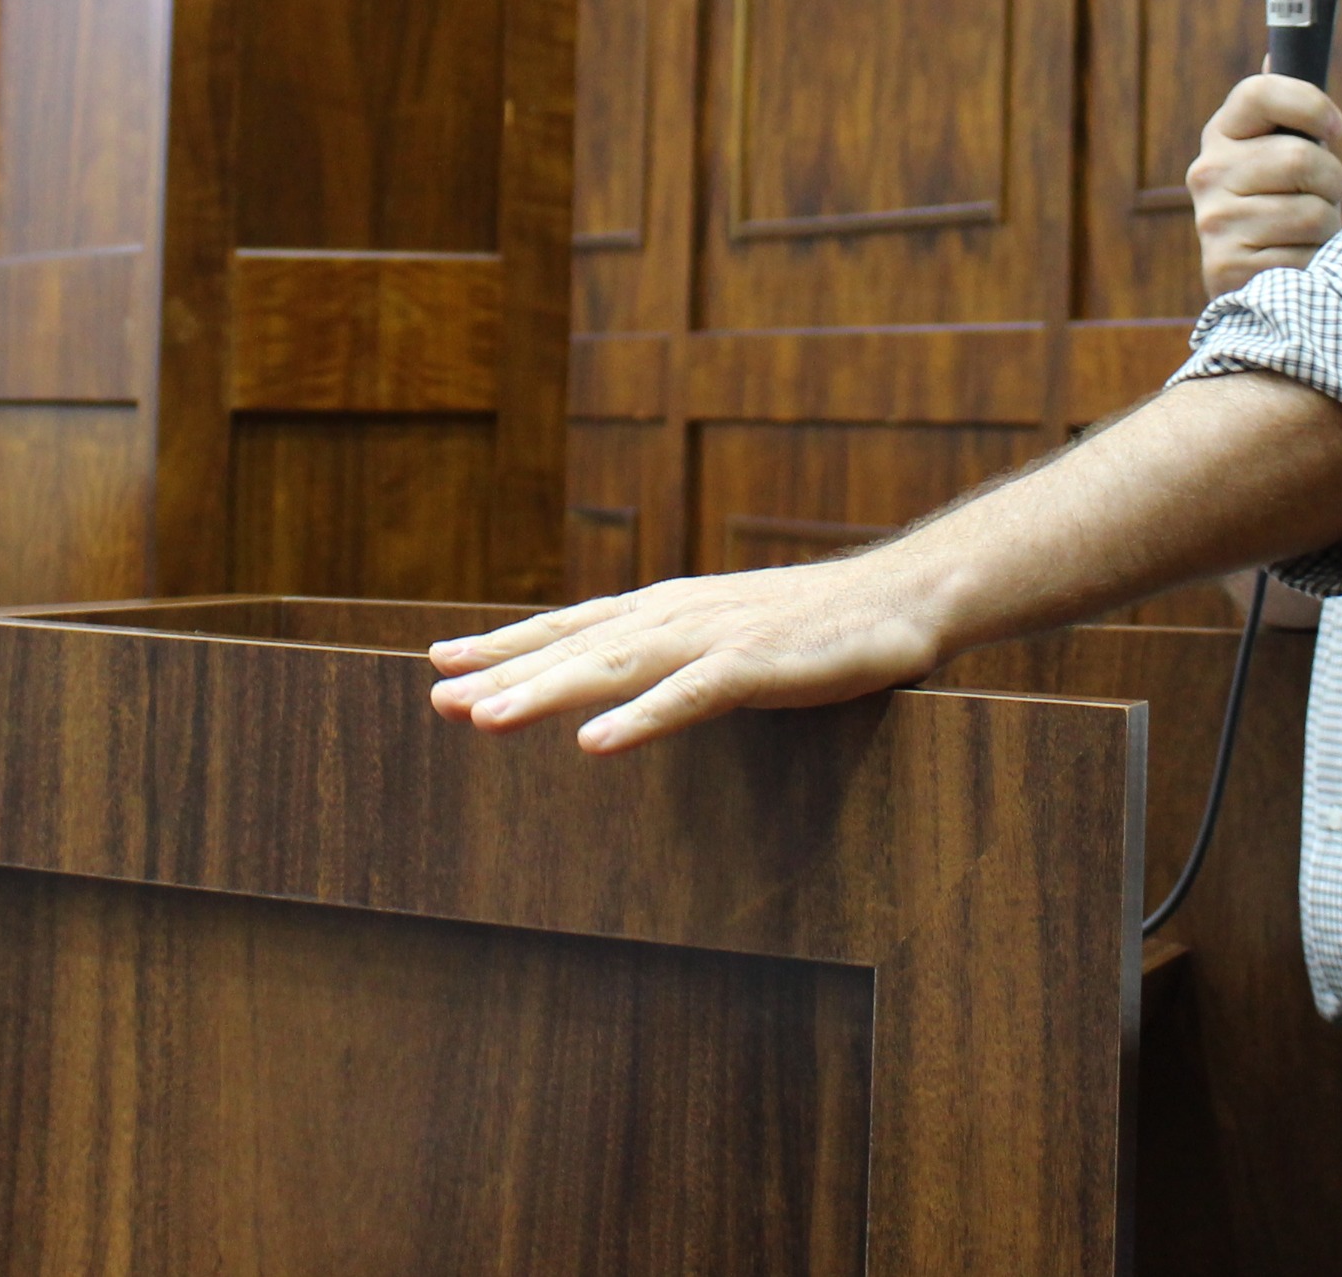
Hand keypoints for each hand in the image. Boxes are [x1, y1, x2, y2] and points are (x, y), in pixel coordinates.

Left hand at [427, 556, 951, 753]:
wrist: (904, 595)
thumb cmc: (817, 623)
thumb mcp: (728, 631)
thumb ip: (674, 650)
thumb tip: (621, 680)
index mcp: (667, 609)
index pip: (571, 624)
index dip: (507, 643)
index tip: (442, 661)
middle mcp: (677, 615)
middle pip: (575, 645)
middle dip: (505, 671)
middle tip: (437, 698)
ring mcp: (714, 637)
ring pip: (615, 666)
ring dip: (548, 691)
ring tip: (486, 718)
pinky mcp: (756, 665)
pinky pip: (687, 697)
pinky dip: (640, 719)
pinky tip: (594, 745)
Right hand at [1188, 73, 1341, 295]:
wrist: (1248, 279)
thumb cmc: (1278, 202)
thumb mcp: (1279, 151)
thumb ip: (1287, 110)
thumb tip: (1281, 51)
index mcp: (1223, 133)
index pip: (1262, 92)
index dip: (1311, 105)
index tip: (1336, 128)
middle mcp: (1208, 172)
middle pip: (1301, 159)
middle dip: (1333, 183)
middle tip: (1323, 196)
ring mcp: (1213, 221)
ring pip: (1311, 213)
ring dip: (1327, 229)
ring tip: (1307, 234)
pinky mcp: (1225, 267)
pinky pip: (1303, 258)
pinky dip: (1312, 264)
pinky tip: (1294, 263)